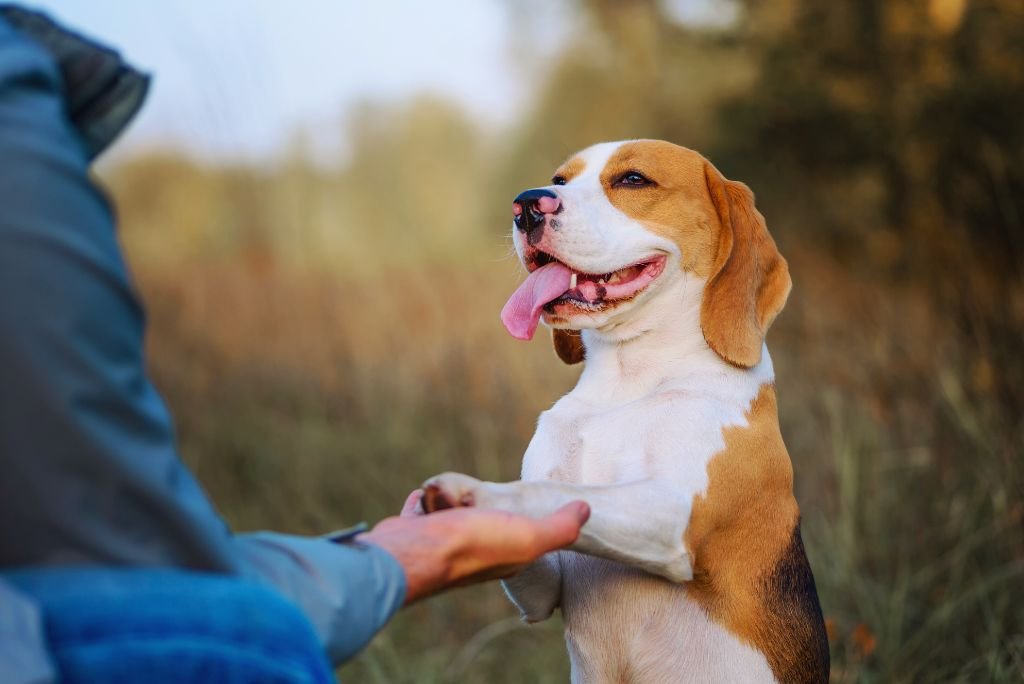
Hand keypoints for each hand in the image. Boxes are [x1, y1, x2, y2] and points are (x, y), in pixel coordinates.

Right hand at [359, 490, 588, 604]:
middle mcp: (473, 553)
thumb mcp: (529, 536)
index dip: (525, 518)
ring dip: (451, 499)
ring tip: (452, 495)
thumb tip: (586, 510)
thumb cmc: (472, 545)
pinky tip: (425, 495)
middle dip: (482, 505)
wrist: (413, 552)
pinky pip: (421, 511)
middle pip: (483, 520)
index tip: (524, 504)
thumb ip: (560, 528)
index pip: (521, 535)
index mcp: (505, 557)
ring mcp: (441, 543)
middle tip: (480, 497)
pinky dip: (424, 501)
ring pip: (452, 514)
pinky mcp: (414, 532)